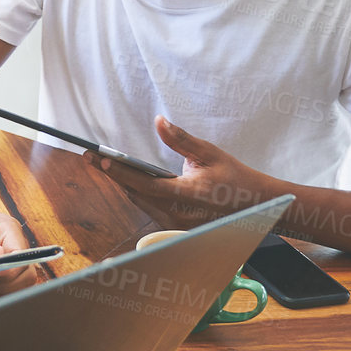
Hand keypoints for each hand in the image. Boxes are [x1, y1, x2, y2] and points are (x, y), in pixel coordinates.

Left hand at [94, 117, 277, 226]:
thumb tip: (159, 122)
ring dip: (124, 185)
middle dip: (113, 175)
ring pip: (141, 203)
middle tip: (93, 158)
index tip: (100, 159)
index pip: (142, 184)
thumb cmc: (236, 179)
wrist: (257, 205)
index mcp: (185, 196)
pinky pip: (150, 209)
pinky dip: (138, 194)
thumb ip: (180, 139)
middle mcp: (177, 215)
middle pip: (135, 194)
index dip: (118, 172)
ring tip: (105, 166)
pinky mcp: (177, 227)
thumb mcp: (209, 154)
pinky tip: (129, 181)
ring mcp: (176, 224)